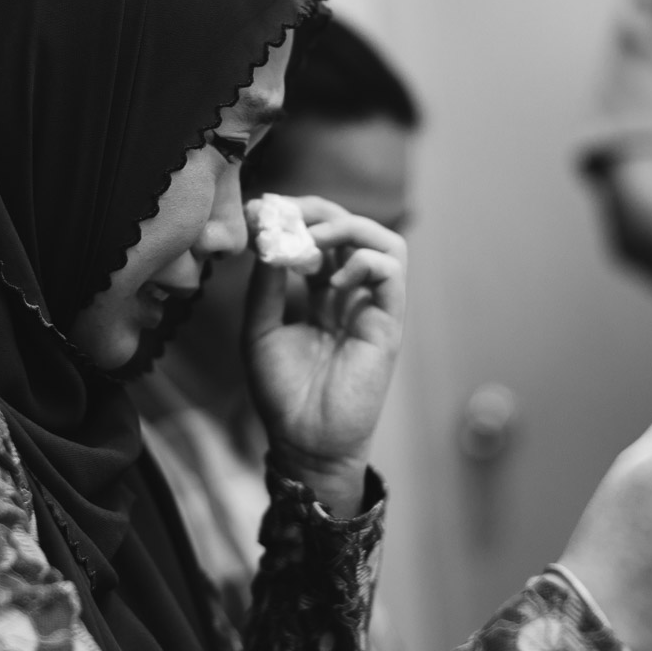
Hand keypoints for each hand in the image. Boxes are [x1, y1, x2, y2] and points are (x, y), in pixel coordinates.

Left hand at [243, 196, 406, 516]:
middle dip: (318, 211)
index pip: (319, 235)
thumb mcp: (260, 330)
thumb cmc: (283, 393)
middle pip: (351, 228)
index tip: (261, 209)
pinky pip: (391, 272)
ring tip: (313, 239)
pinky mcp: (388, 323)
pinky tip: (331, 282)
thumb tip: (269, 243)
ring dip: (347, 227)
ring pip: (384, 241)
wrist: (304, 441)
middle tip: (285, 213)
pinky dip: (362, 262)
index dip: (295, 216)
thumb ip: (266, 287)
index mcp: (321, 294)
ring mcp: (372, 307)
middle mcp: (351, 294)